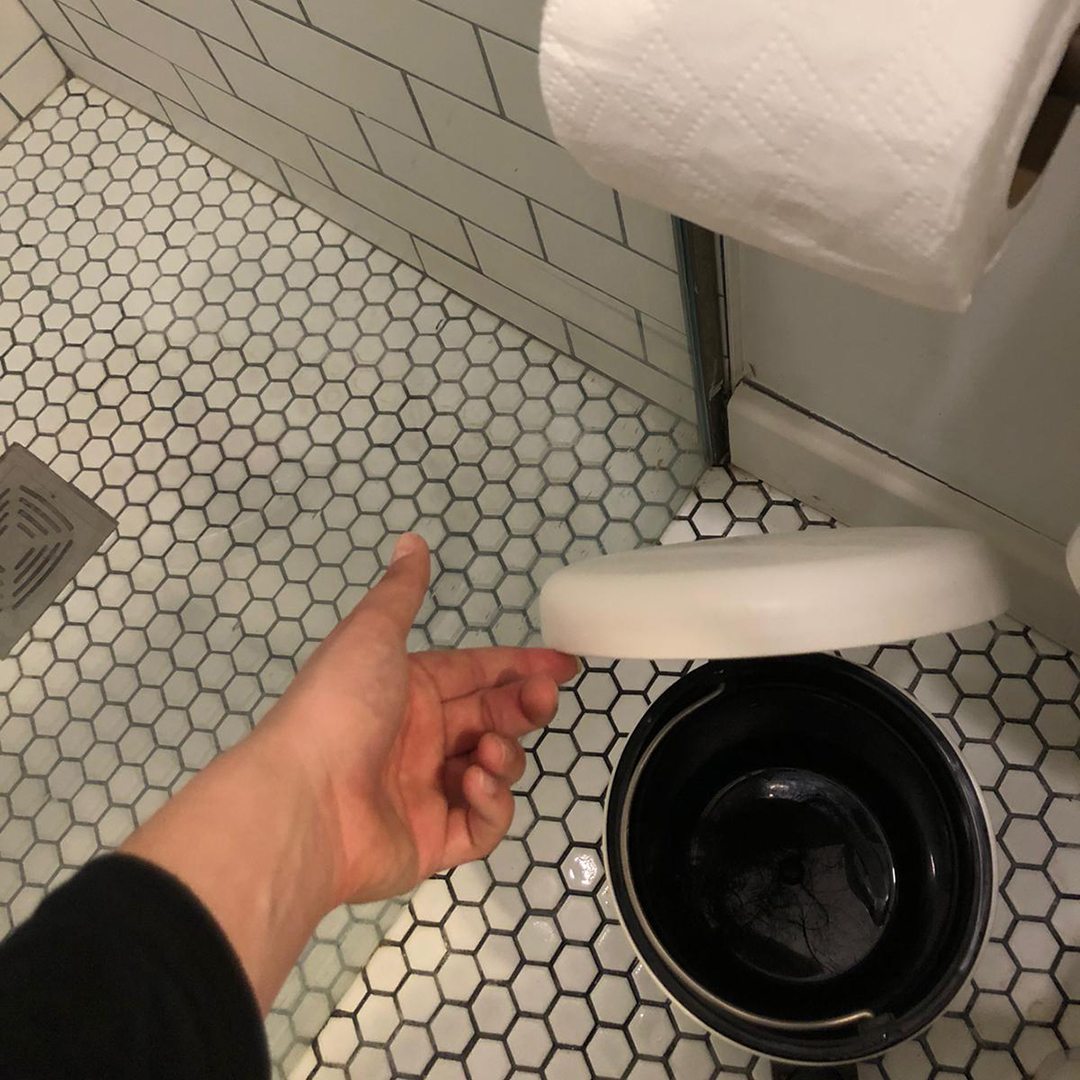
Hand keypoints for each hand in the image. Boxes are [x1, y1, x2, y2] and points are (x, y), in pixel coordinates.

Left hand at [259, 533, 578, 906]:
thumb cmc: (342, 708)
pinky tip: (473, 785)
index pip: (479, 672)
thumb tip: (412, 539)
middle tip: (543, 699)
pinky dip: (490, 804)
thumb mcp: (372, 635)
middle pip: (494, 717)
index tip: (565, 664)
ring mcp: (429, 792)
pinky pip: (483, 824)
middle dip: (525, 706)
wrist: (304, 801)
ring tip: (485, 752)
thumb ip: (402, 592)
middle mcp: (422, 739)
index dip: (522, 665)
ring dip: (503, 755)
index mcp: (411, 691)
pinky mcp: (434, 842)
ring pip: (495, 769)